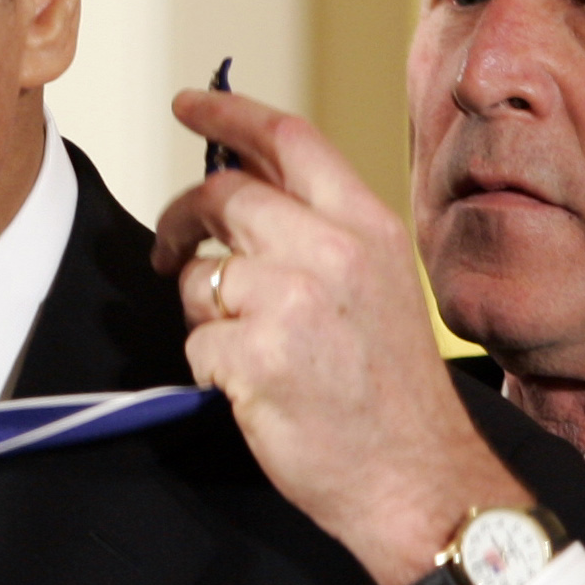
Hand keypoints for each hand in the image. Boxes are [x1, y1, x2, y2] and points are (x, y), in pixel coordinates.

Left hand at [153, 89, 528, 584]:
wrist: (418, 480)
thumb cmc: (392, 396)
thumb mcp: (380, 287)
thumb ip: (322, 235)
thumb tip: (242, 194)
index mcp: (367, 227)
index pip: (287, 139)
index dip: (228, 113)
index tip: (189, 105)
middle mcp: (332, 251)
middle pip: (225, 195)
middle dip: (181, 218)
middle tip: (165, 246)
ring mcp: (293, 303)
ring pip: (201, 275)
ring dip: (202, 310)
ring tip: (243, 347)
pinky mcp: (257, 357)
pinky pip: (196, 343)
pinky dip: (209, 368)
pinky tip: (253, 389)